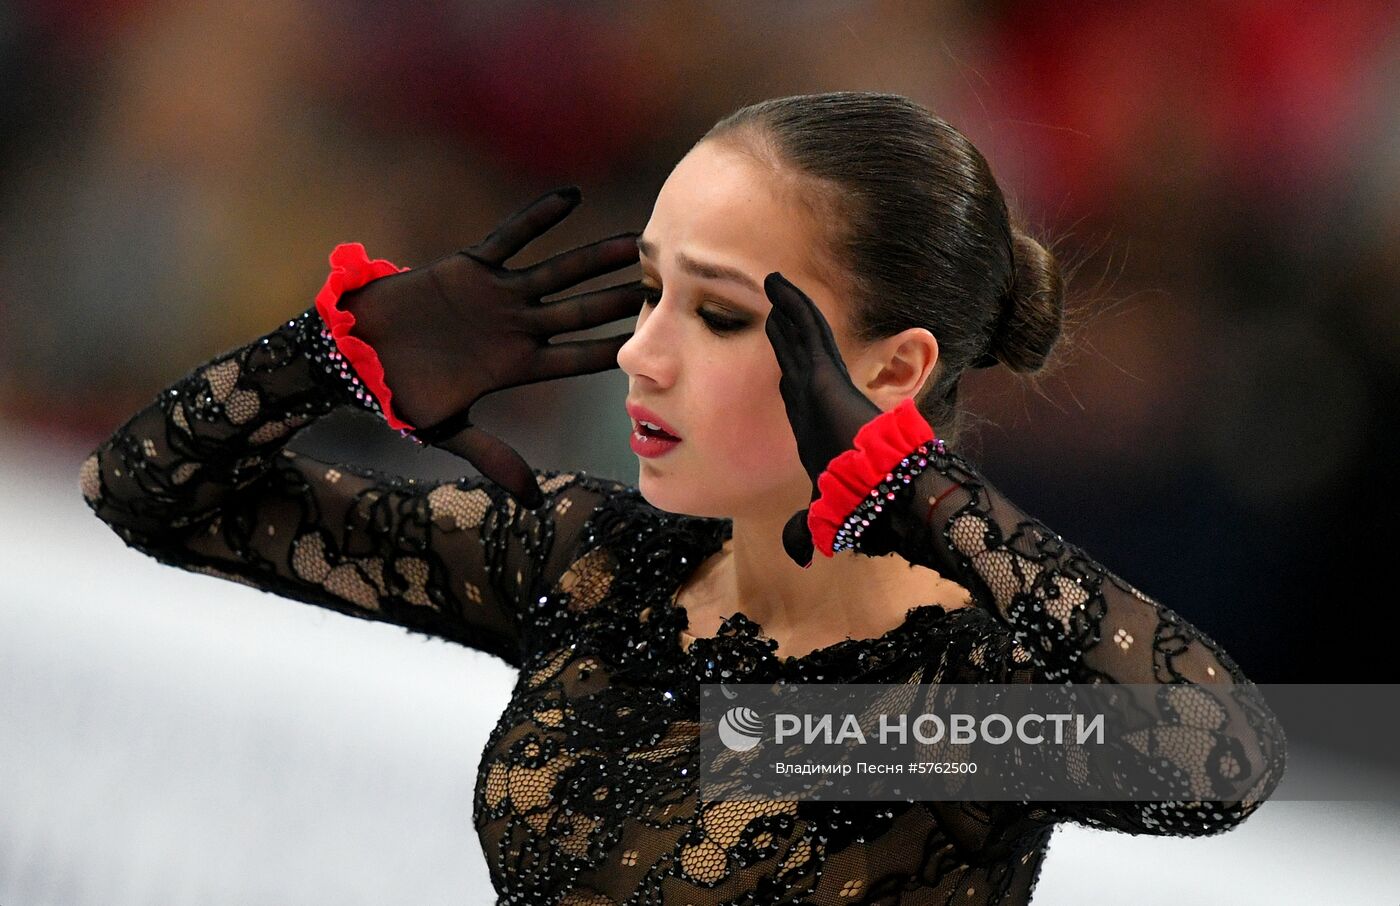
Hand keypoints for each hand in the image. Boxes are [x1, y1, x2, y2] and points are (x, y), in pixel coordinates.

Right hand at [340, 186, 645, 509]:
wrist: (353, 353)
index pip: (577, 359)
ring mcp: (497, 296)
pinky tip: (572, 197)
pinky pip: (511, 236)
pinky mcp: (470, 266)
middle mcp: (516, 328)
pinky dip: (538, 218)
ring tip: (635, 242)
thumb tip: (530, 502)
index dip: (614, 353)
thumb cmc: (395, 393)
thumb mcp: (446, 429)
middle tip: (666, 289)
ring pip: (558, 272)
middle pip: (581, 312)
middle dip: (621, 302)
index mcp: (515, 366)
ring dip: (595, 258)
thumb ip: (492, 456)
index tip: (654, 352)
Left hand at [761, 272, 882, 566]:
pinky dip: (795, 309)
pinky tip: (780, 287)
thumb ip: (808, 528)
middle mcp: (821, 405)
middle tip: (774, 309)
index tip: (780, 355)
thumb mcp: (826, 518)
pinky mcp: (827, 377)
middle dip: (786, 335)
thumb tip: (799, 553)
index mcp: (821, 432)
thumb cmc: (864, 508)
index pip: (800, 393)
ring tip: (774, 288)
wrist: (889, 497)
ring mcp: (823, 387)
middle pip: (798, 359)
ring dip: (788, 314)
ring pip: (802, 340)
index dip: (790, 370)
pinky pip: (809, 334)